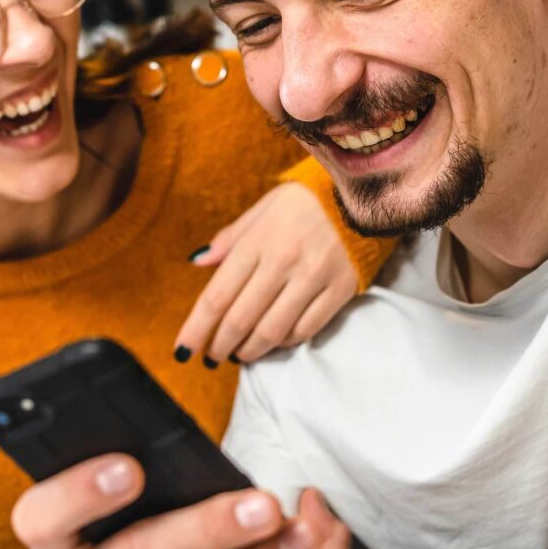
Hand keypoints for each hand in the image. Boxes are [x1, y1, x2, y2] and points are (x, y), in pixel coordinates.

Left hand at [175, 182, 359, 365]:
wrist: (364, 192)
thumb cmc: (306, 200)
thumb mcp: (263, 209)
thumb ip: (230, 239)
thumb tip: (198, 262)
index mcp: (258, 241)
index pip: (217, 295)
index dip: (196, 328)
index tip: (183, 350)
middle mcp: (283, 261)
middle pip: (241, 319)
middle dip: (220, 345)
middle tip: (213, 357)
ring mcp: (314, 277)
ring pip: (273, 331)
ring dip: (250, 351)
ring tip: (240, 354)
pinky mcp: (341, 289)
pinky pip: (306, 329)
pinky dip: (285, 342)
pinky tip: (275, 342)